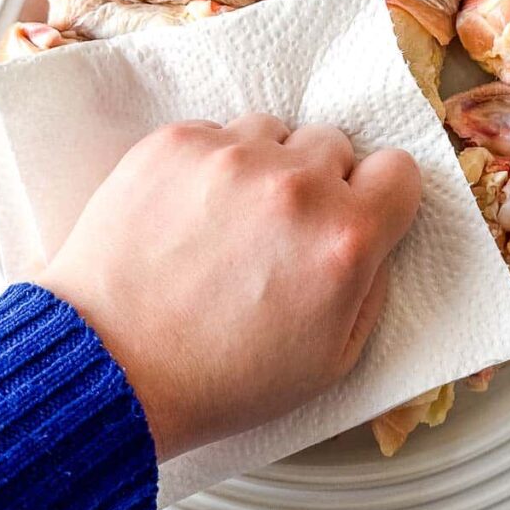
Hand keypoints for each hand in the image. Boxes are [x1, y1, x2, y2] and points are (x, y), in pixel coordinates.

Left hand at [37, 115, 420, 461]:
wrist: (111, 368)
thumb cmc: (221, 377)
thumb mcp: (333, 361)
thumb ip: (372, 286)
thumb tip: (374, 234)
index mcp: (346, 239)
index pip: (399, 169)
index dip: (378, 196)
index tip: (354, 213)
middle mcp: (295, 186)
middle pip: (334, 144)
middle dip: (318, 182)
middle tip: (280, 230)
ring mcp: (231, 157)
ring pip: (273, 131)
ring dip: (264, 165)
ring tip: (229, 217)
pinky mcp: (174, 144)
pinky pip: (216, 132)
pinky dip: (211, 163)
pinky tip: (189, 211)